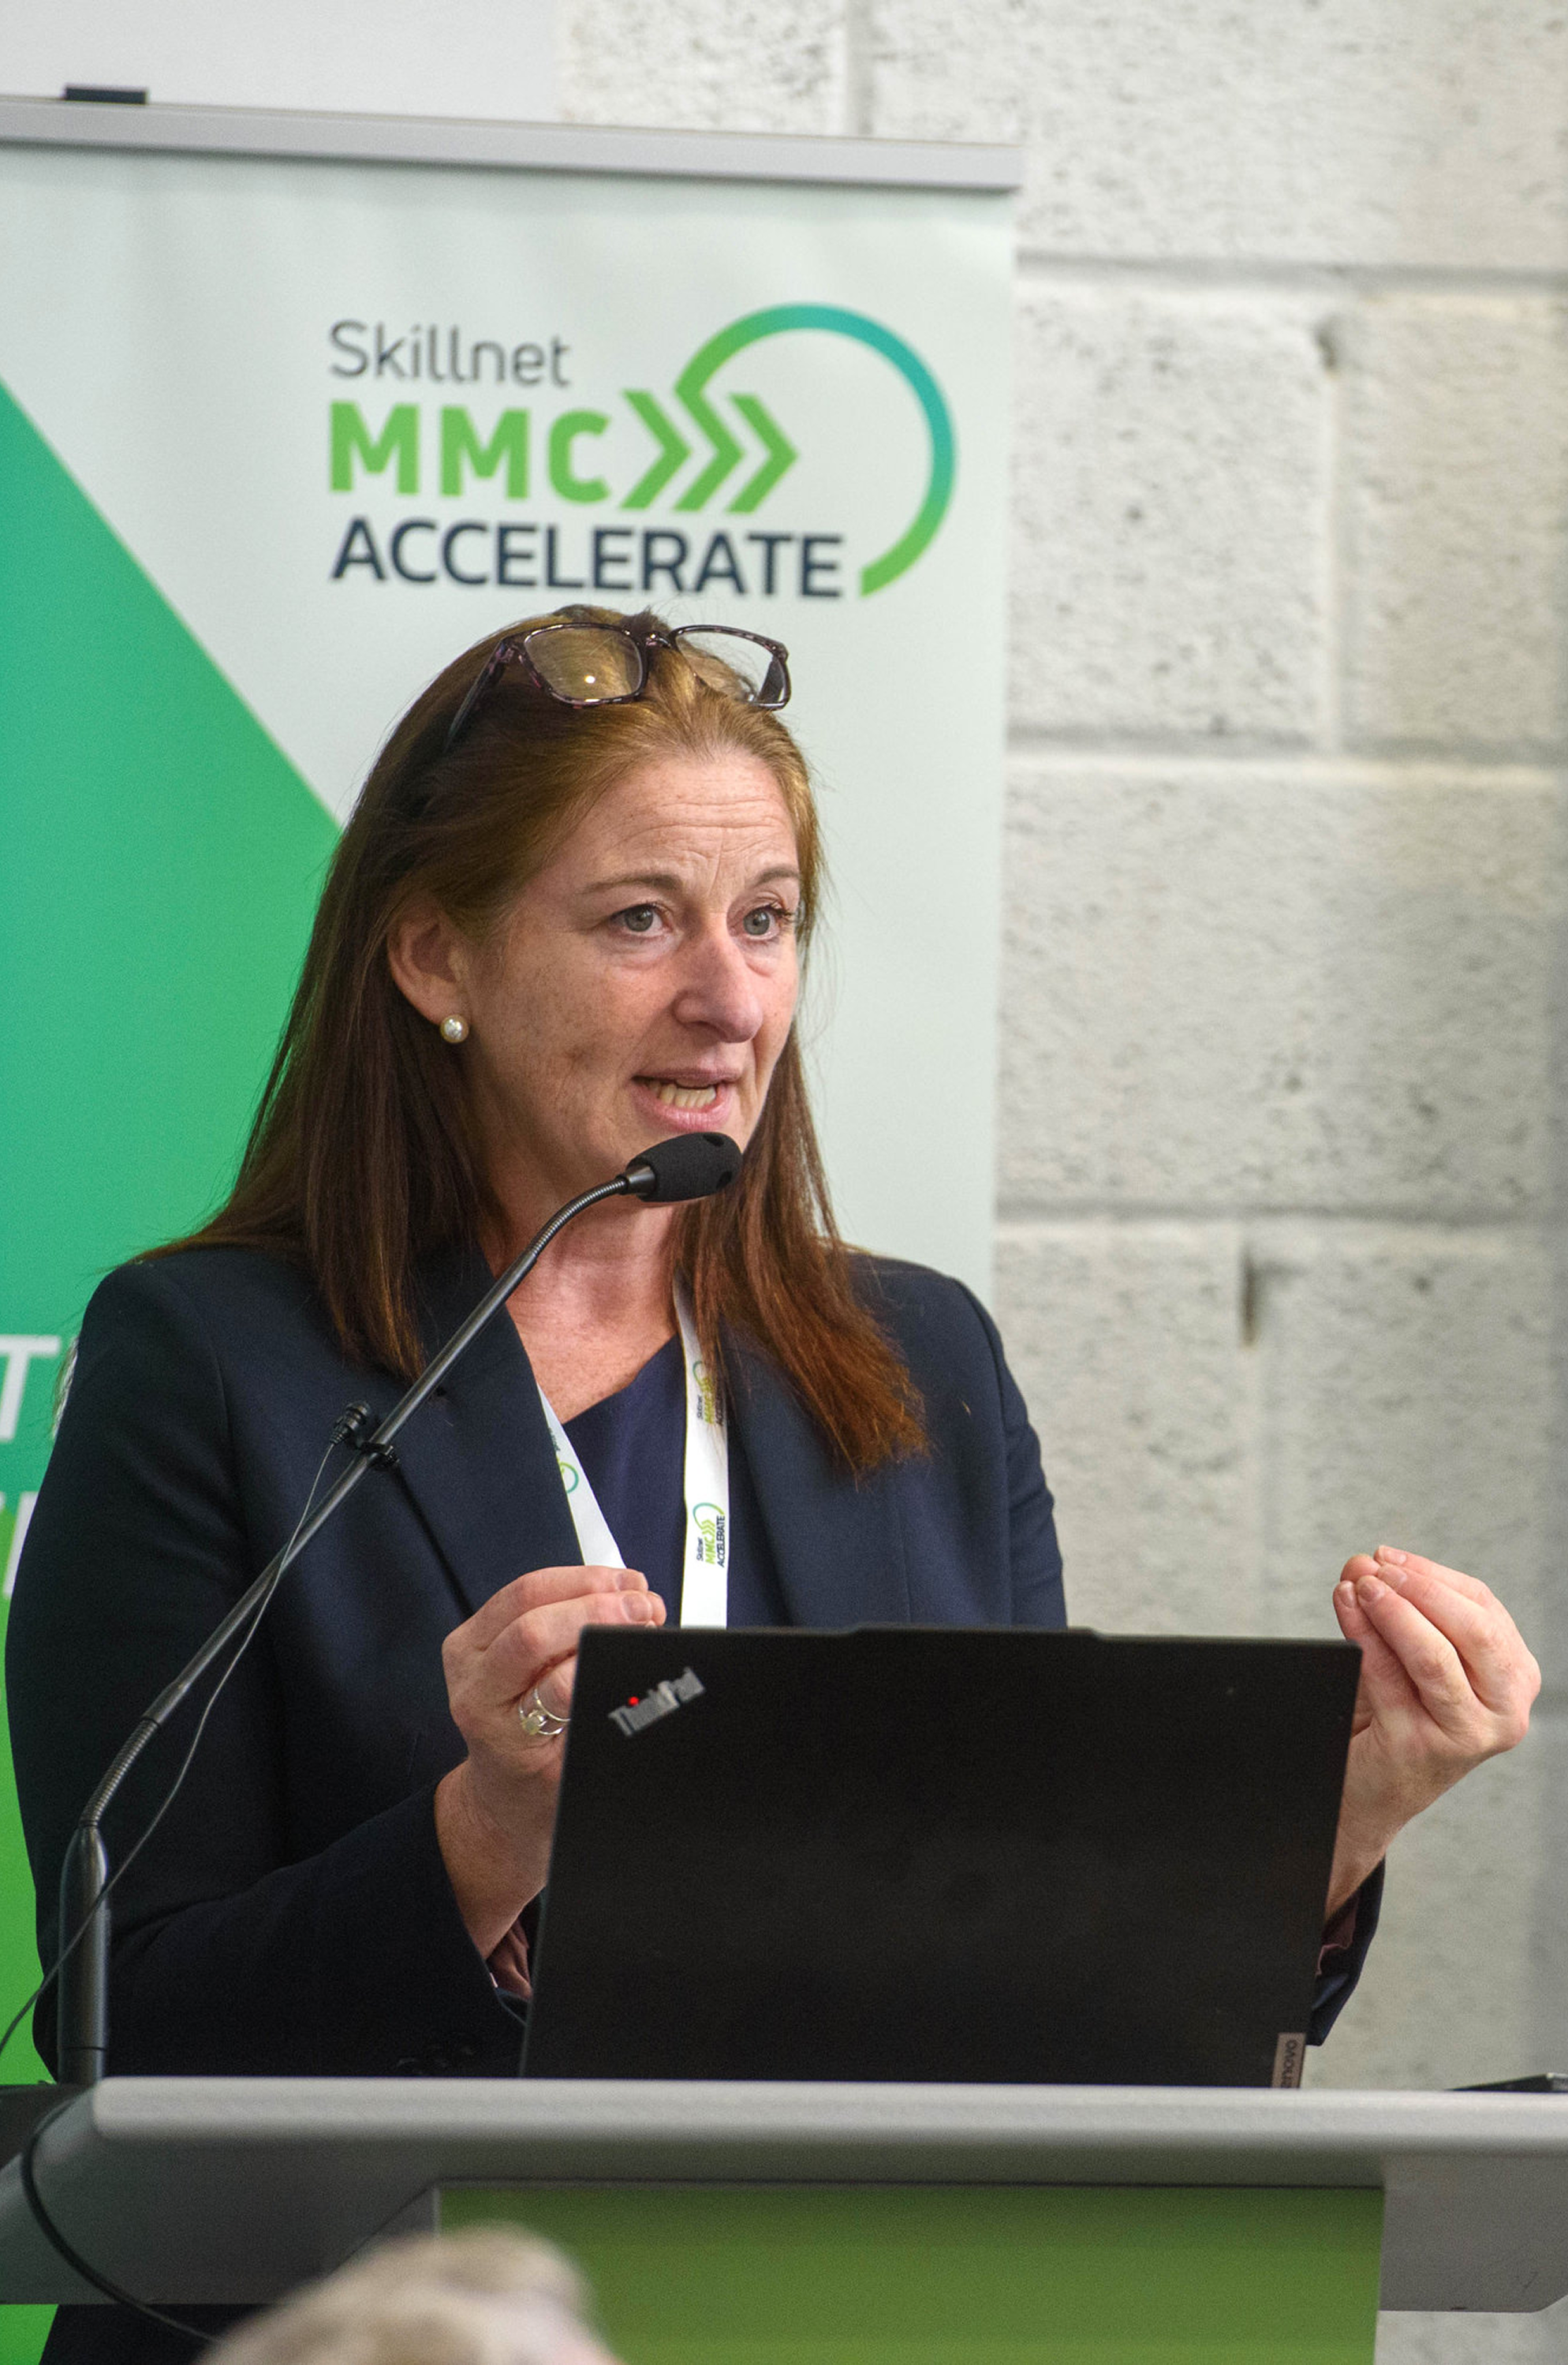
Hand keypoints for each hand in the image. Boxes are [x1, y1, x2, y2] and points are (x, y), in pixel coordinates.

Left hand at [434, 1563, 664, 1952]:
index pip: (547, 1681)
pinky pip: (527, 1589)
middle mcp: (471, 1682)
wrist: (500, 1791)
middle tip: (645, 1610)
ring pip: (527, 1592)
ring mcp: (469, 1649)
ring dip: (589, 1583)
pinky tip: (610, 1585)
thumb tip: (633, 1671)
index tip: (639, 1642)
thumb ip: (594, 1720)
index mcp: (494, 1726)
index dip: (597, 1657)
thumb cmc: (536, 1785)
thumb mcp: (573, 1770)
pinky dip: (573, 1580)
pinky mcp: (479, 1627)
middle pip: (530, 1624)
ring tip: (635, 1591)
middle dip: (597, 1609)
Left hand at [1326, 1546, 1538, 1916]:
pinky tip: (1346, 1609)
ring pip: (1434, 1656)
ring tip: (1358, 1584)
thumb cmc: (1395, 1714)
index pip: (1484, 1609)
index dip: (1433, 1575)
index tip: (1387, 1554)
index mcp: (1516, 1679)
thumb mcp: (1406, 1655)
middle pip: (1475, 1631)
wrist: (1368, 1791)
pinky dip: (1363, 1636)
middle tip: (1373, 1567)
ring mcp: (1467, 1735)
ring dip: (1392, 1611)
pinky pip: (1390, 1679)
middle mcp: (1505, 1711)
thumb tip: (1363, 1562)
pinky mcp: (1420, 1749)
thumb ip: (1390, 1607)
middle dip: (1420, 1589)